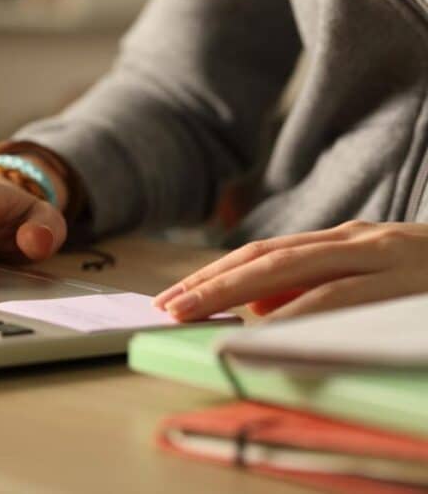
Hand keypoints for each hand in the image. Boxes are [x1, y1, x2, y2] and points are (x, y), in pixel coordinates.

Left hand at [153, 220, 427, 320]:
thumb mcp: (375, 280)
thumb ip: (322, 290)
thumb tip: (262, 312)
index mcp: (348, 241)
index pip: (267, 254)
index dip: (217, 274)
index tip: (175, 297)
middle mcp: (361, 241)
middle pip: (269, 258)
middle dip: (212, 283)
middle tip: (167, 308)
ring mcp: (386, 256)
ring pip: (297, 271)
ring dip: (238, 294)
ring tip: (197, 315)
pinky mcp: (407, 279)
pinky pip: (343, 297)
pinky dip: (300, 314)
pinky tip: (268, 330)